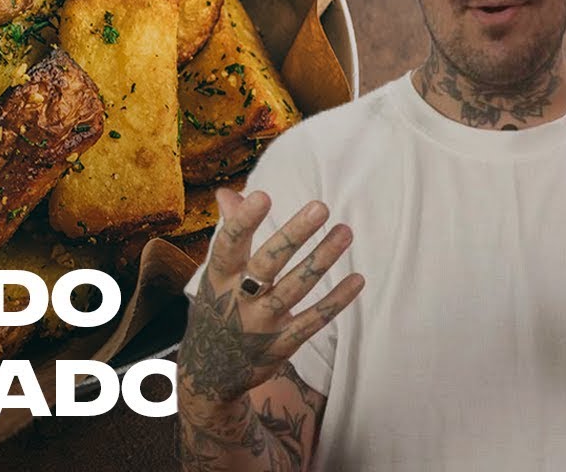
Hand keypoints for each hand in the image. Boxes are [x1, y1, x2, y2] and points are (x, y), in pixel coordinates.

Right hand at [177, 189, 364, 405]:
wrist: (209, 374)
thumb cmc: (218, 309)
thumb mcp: (215, 274)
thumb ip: (229, 233)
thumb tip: (228, 192)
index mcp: (219, 277)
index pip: (229, 245)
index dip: (244, 222)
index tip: (263, 196)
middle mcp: (238, 300)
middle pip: (267, 263)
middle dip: (294, 235)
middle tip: (320, 207)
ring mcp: (261, 324)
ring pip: (295, 288)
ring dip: (322, 259)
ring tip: (345, 231)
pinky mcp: (281, 345)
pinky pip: (313, 320)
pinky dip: (335, 301)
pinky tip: (357, 279)